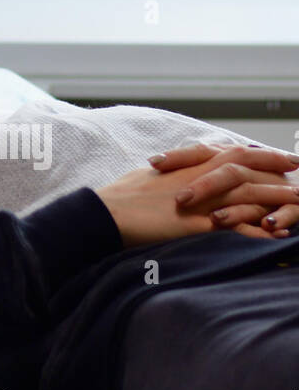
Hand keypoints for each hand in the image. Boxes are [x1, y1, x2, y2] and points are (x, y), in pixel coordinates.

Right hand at [96, 147, 298, 246]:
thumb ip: (171, 174)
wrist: (107, 212)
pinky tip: (277, 236)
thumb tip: (175, 172)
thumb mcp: (151, 177)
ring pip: (249, 194)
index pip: (233, 153)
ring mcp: (201, 200)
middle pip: (248, 169)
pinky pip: (237, 226)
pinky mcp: (198, 223)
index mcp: (189, 165)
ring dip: (278, 199)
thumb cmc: (122, 196)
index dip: (260, 154)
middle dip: (277, 170)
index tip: (282, 156)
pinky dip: (259, 231)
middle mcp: (199, 178)